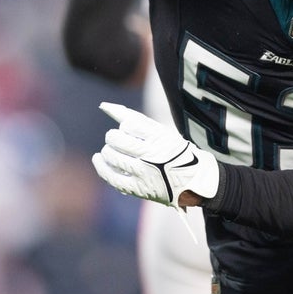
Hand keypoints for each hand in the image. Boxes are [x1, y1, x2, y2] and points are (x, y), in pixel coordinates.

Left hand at [92, 102, 218, 207]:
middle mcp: (152, 154)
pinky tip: (98, 159)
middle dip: (112, 137)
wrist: (194, 180)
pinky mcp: (139, 188)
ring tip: (109, 151)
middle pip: (118, 140)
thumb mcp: (161, 131)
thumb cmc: (173, 151)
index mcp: (160, 137)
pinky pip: (113, 178)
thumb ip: (135, 119)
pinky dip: (102, 167)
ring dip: (107, 151)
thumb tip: (104, 106)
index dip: (123, 126)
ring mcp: (144, 172)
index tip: (125, 129)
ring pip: (113, 157)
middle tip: (114, 139)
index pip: (129, 124)